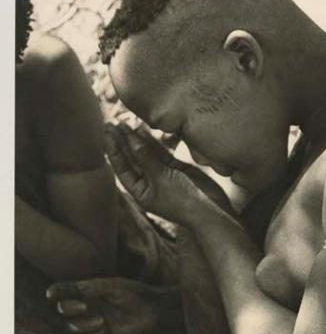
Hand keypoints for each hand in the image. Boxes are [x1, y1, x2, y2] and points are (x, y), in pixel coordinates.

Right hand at [46, 277, 181, 333]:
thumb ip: (86, 288)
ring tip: (101, 321)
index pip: (63, 293)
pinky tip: (99, 333)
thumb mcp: (110, 286)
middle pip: (63, 312)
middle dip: (70, 309)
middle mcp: (87, 308)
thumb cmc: (134, 294)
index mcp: (88, 292)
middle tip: (86, 307)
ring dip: (82, 325)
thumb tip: (56, 291)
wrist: (152, 311)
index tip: (52, 295)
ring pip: (71, 328)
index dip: (56, 293)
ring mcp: (92, 323)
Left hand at [105, 123, 232, 225]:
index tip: (108, 132)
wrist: (211, 210)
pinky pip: (161, 154)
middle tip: (111, 124)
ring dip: (136, 140)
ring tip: (125, 124)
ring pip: (146, 155)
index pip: (122, 168)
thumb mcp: (162, 178)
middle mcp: (149, 184)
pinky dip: (153, 143)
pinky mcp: (176, 169)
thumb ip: (147, 158)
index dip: (114, 149)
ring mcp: (163, 176)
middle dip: (122, 143)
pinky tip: (143, 130)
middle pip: (131, 160)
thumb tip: (131, 140)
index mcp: (141, 192)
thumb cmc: (183, 200)